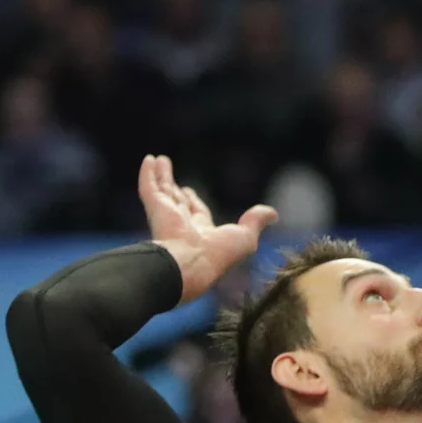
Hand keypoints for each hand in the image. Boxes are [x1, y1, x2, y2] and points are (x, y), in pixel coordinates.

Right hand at [137, 154, 273, 303]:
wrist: (192, 264)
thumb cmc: (219, 255)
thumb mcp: (246, 237)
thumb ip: (256, 222)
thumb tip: (274, 214)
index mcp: (201, 231)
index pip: (196, 212)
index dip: (192, 201)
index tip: (188, 192)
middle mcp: (181, 224)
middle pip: (175, 200)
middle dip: (171, 187)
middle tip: (167, 174)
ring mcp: (166, 216)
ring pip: (161, 190)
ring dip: (159, 174)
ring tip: (156, 158)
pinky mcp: (155, 209)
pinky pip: (148, 187)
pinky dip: (147, 173)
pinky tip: (149, 158)